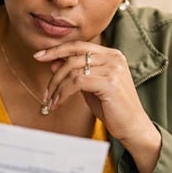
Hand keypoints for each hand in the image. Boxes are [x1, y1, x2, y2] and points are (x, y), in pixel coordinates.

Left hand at [34, 43, 160, 172]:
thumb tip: (54, 62)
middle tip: (46, 91)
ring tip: (52, 101)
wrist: (132, 127)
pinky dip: (63, 93)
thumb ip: (75, 73)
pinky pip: (77, 82)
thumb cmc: (112, 108)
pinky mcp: (110, 83)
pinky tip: (59, 103)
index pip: (79, 45)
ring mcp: (113, 69)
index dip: (57, 49)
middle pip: (73, 57)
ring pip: (73, 70)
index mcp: (112, 54)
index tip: (39, 56)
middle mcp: (114, 57)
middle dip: (54, 74)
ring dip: (57, 88)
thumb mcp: (90, 87)